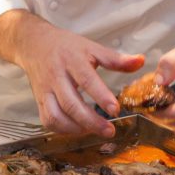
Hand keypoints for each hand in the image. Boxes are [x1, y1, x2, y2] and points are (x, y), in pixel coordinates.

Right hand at [0, 10, 144, 137]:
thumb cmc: (66, 46)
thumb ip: (115, 58)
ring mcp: (45, 90)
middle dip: (90, 121)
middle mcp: (56, 76)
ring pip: (56, 115)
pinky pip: (48, 120)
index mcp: (72, 60)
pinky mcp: (39, 100)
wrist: (33, 43)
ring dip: (75, 128)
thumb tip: (141, 61)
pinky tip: (78, 130)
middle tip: (110, 130)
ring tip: (94, 131)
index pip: (86, 79)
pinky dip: (62, 130)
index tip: (115, 109)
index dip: (101, 96)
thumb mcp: (91, 47)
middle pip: (70, 103)